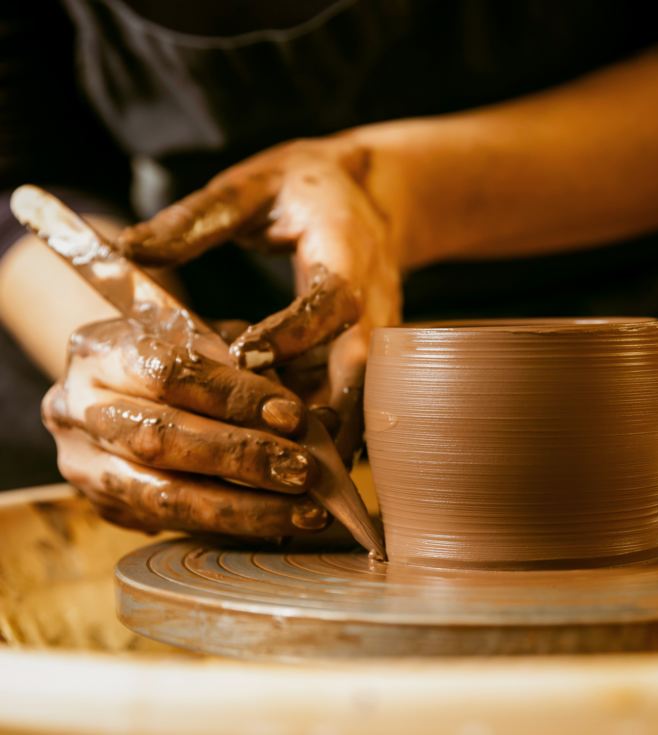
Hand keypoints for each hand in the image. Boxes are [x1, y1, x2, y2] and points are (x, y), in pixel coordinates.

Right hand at [42, 318, 328, 537]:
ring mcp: (85, 464)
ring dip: (245, 510)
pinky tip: (278, 526)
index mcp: (101, 351)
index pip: (169, 374)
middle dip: (242, 459)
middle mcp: (78, 409)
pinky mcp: (104, 505)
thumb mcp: (207, 337)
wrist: (117, 382)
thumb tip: (309, 422)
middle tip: (305, 472)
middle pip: (161, 440)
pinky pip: (173, 525)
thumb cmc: (175, 351)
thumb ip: (248, 368)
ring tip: (306, 513)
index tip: (293, 416)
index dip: (234, 398)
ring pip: (164, 497)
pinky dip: (232, 526)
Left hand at [118, 135, 401, 461]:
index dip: (294, 332)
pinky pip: (353, 398)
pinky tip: (288, 456)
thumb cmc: (307, 188)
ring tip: (279, 475)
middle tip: (274, 454)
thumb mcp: (253, 187)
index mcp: (346, 255)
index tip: (245, 357)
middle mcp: (373, 303)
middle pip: (360, 368)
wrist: (374, 198)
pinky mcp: (372, 354)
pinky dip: (325, 429)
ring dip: (327, 435)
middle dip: (324, 413)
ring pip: (361, 395)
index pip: (330, 301)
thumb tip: (129, 249)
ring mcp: (379, 334)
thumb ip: (198, 219)